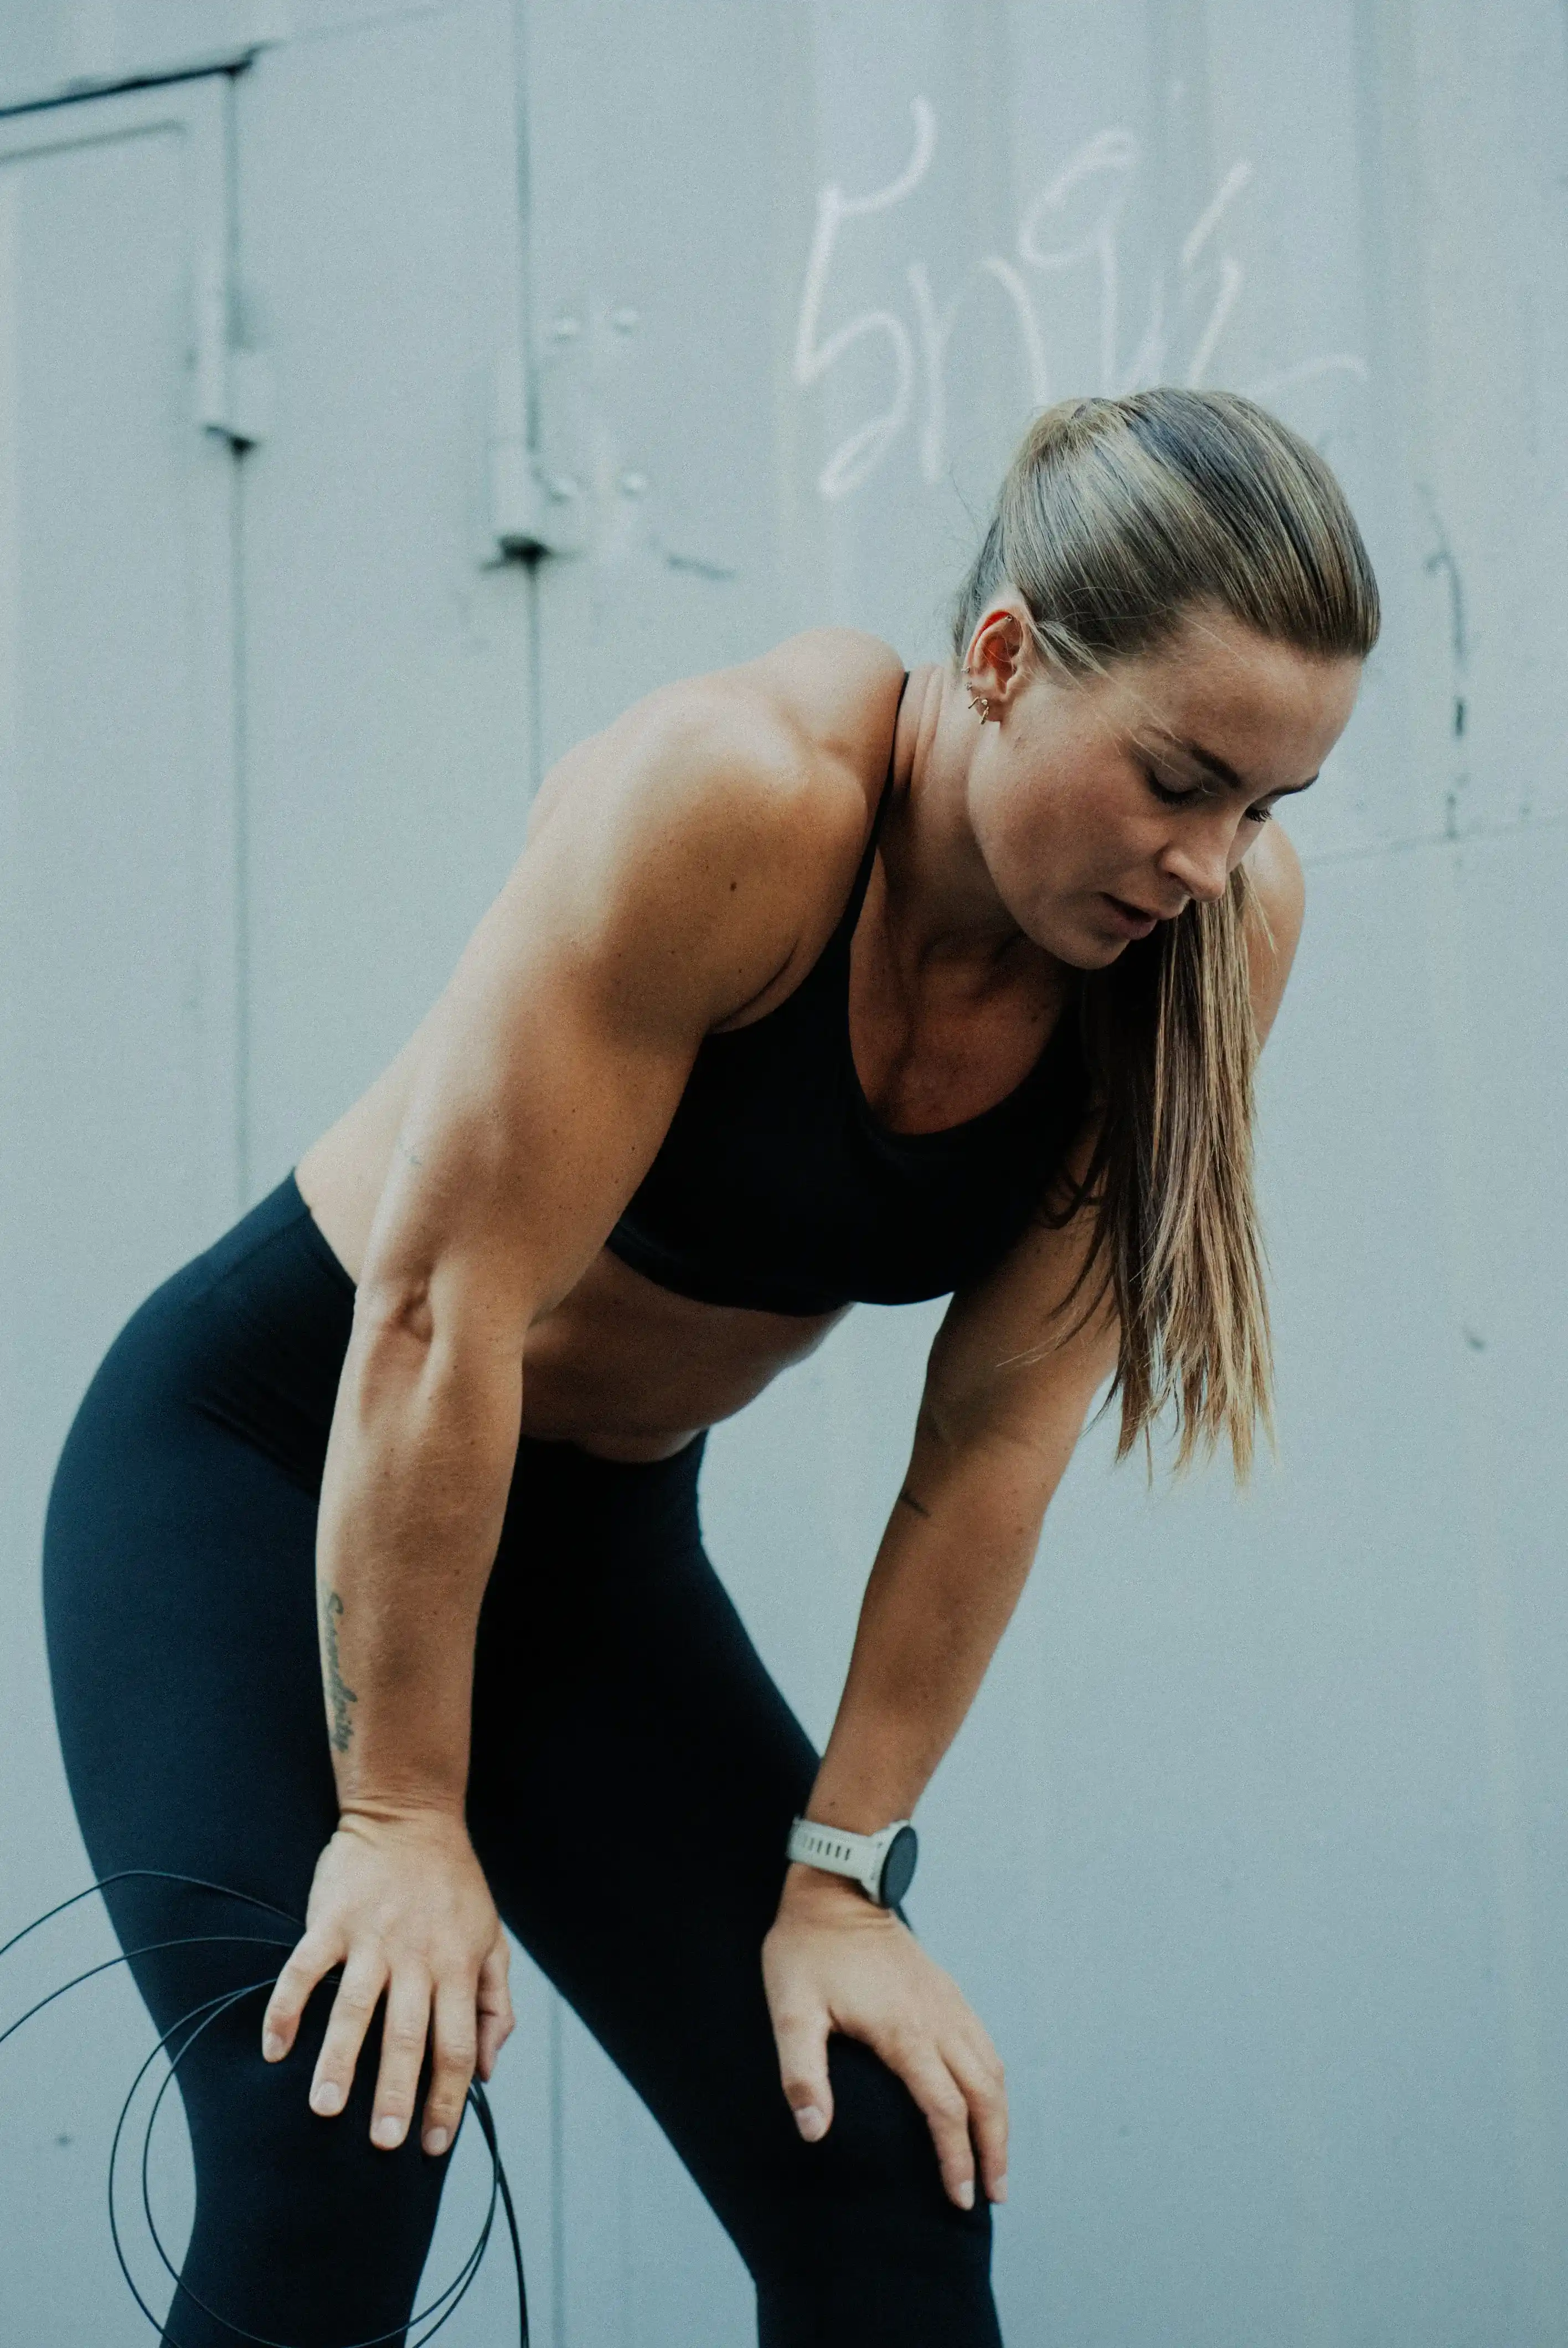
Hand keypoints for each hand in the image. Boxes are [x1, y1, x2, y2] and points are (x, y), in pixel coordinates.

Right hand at [259, 1806, 513, 2155]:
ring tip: (324, 2109)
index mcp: (459, 1965)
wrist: (411, 1813)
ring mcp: (372, 1937)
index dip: (447, 2099)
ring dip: (339, 2061)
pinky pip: (304, 1969)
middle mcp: (417, 1955)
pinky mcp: (331, 1919)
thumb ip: (495, 2004)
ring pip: (354, 2009)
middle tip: (383, 2145)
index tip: (433, 2146)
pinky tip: (273, 2050)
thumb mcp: (492, 1938)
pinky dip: (287, 2009)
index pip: (457, 2045)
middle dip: (396, 2094)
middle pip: (408, 2035)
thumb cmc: (454, 1886)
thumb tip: (489, 2071)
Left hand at [761, 1863, 1006, 2210]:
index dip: (955, 2158)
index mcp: (905, 2032)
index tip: (959, 2198)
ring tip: (998, 2160)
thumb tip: (813, 2133)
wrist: (837, 1887)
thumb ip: (802, 2073)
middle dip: (994, 2149)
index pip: (945, 2110)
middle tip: (995, 2195)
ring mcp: (947, 2002)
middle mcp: (938, 2019)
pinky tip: (987, 2100)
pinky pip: (985, 2044)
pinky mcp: (946, 1990)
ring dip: (1001, 2118)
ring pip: (993, 2070)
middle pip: (985, 2095)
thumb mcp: (789, 2011)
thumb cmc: (806, 1951)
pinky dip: (995, 2082)